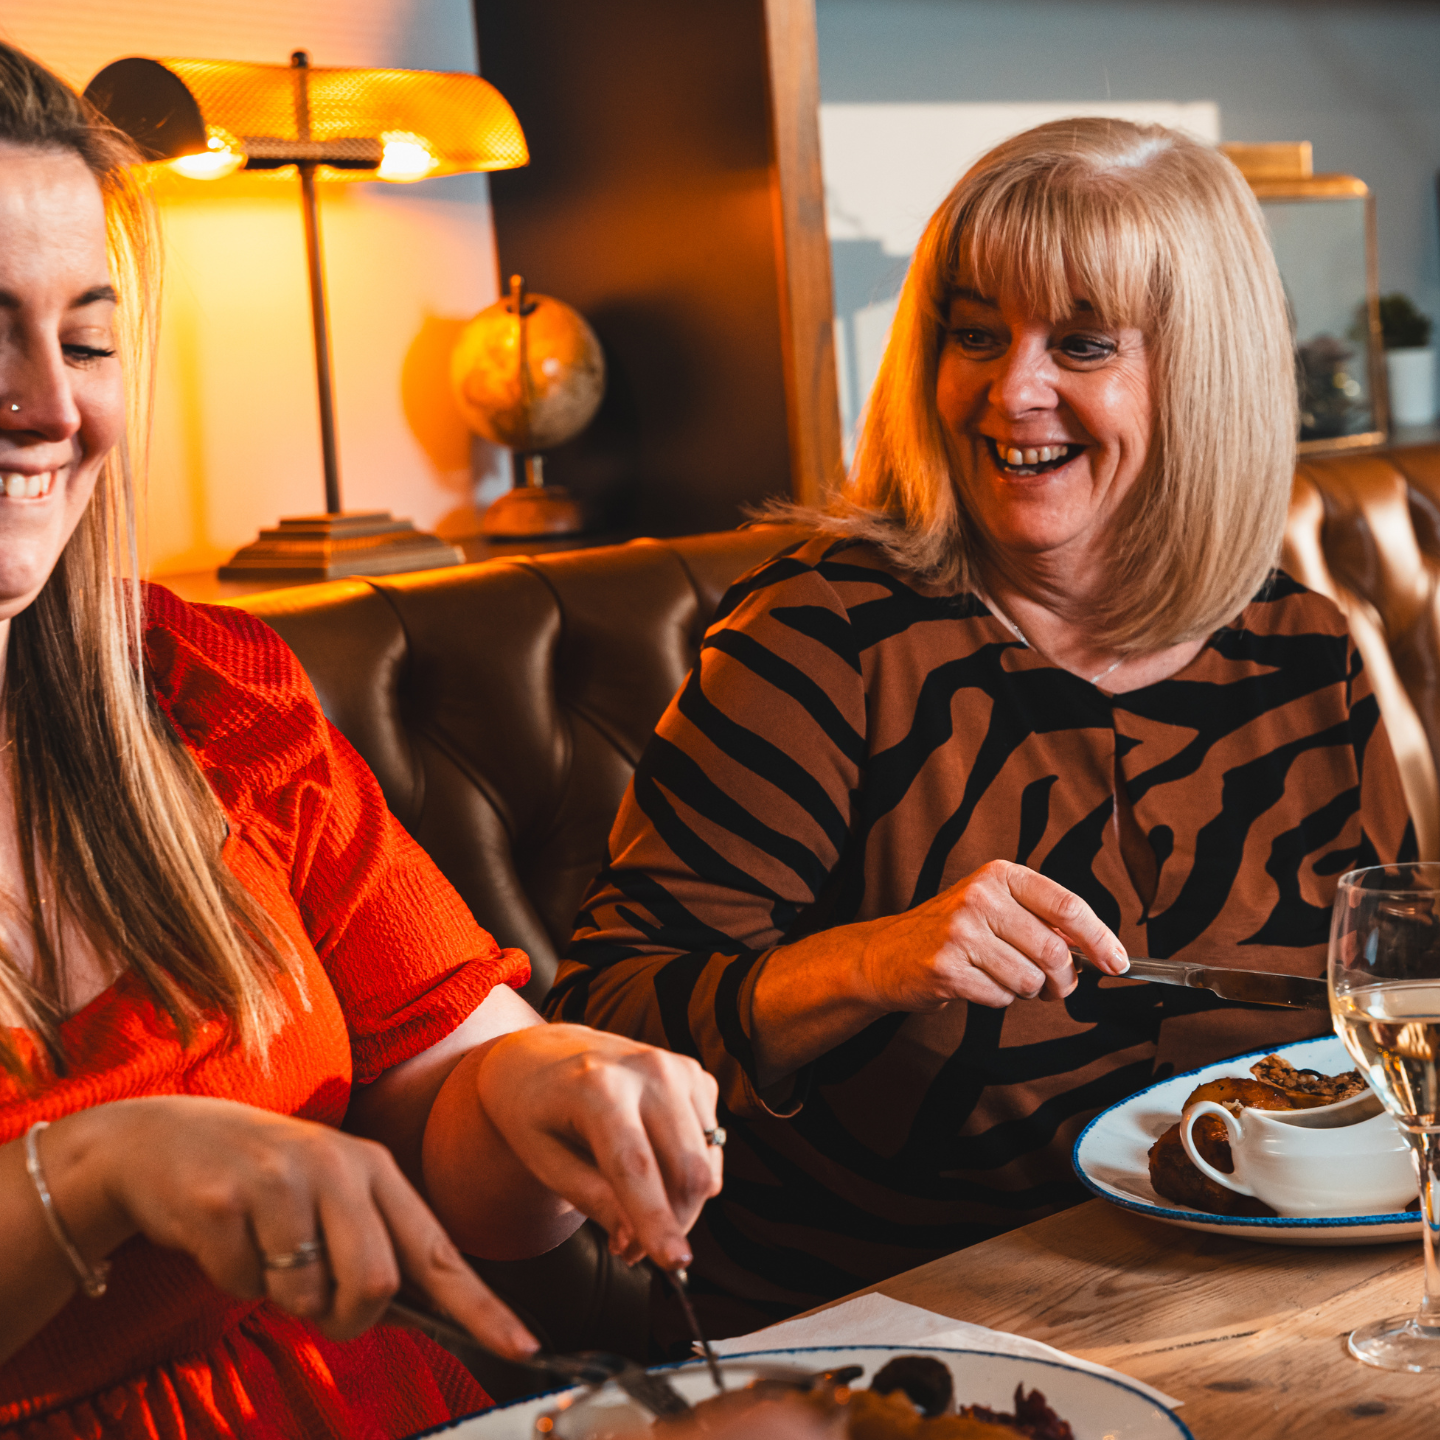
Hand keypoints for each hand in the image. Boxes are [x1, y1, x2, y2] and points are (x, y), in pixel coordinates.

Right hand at [85, 1095, 536, 1355]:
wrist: (162, 1138)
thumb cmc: (259, 1179)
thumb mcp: (325, 1194)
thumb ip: (371, 1247)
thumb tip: (425, 1316)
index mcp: (373, 1168)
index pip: (438, 1248)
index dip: (481, 1305)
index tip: (522, 1345)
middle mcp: (338, 1165)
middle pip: (377, 1284)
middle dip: (346, 1318)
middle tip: (316, 1303)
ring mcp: (282, 1179)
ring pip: (308, 1293)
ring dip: (282, 1296)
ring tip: (263, 1249)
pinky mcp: (225, 1200)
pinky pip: (244, 1285)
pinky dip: (234, 1281)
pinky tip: (225, 1238)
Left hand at [474, 1025, 722, 1268]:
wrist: (541, 1053)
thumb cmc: (534, 1110)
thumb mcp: (542, 1160)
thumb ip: (591, 1199)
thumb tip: (637, 1240)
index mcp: (598, 1087)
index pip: (636, 1166)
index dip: (657, 1220)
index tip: (675, 1263)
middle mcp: (648, 1070)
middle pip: (687, 1171)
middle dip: (670, 1225)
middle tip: (628, 1250)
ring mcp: (677, 1068)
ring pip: (706, 1165)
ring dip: (679, 1205)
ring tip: (632, 1207)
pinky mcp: (695, 1074)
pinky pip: (710, 1147)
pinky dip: (687, 1173)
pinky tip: (652, 1166)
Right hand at [853, 859, 1128, 1010]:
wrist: (887, 954)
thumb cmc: (953, 931)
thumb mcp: (997, 908)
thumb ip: (1044, 920)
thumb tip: (1101, 950)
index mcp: (1000, 875)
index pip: (1067, 905)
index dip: (1100, 938)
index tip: (1117, 962)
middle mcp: (980, 896)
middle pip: (1054, 950)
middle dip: (1064, 978)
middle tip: (1056, 986)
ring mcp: (960, 931)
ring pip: (1030, 980)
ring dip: (1027, 991)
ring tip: (1003, 978)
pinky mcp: (946, 967)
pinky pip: (1000, 998)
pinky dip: (998, 1000)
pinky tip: (976, 984)